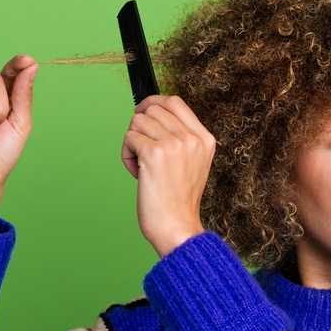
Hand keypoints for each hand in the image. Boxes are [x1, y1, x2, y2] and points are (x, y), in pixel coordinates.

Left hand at [121, 94, 213, 256]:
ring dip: (132, 143)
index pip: (175, 102)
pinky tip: (137, 173)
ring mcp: (174, 144)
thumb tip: (152, 113)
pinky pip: (129, 137)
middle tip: (141, 151)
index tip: (142, 112)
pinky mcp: (154, 153)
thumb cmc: (178, 201)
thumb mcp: (193, 164)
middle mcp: (191, 138)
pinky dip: (126, 155)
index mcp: (204, 139)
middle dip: (140, 127)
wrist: (177, 227)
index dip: (153, 102)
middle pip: (152, 109)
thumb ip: (181, 138)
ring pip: (138, 121)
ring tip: (141, 167)